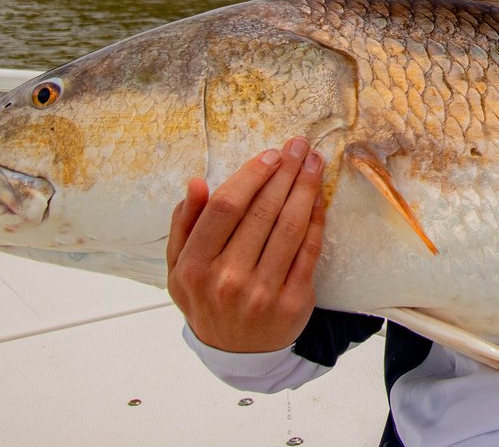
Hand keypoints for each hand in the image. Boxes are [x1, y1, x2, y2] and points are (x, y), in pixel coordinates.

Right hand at [166, 137, 325, 352]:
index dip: (251, 176)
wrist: (236, 351)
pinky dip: (317, 219)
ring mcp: (261, 293)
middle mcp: (226, 281)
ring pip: (289, 228)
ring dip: (306, 188)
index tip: (271, 155)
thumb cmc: (206, 295)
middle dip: (285, 173)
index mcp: (193, 268)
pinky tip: (319, 197)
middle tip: (300, 146)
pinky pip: (309, 250)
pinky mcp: (293, 302)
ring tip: (314, 163)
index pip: (225, 208)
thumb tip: (196, 184)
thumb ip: (184, 224)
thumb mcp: (179, 266)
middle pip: (262, 213)